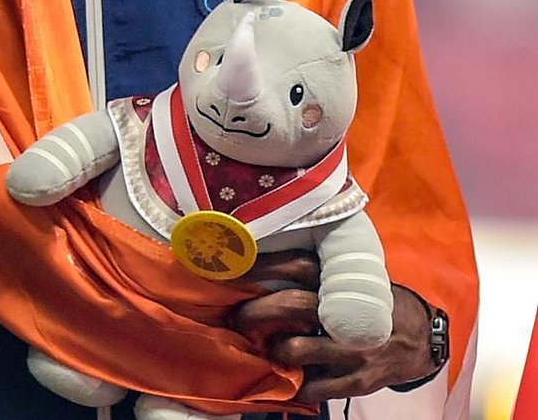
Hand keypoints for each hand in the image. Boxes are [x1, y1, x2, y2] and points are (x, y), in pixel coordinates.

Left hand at [231, 279, 434, 401]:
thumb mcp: (349, 278)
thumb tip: (261, 269)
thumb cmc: (371, 301)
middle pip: (292, 304)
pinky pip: (316, 388)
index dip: (262, 265)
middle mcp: (345, 310)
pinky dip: (296, 387)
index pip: (296, 263)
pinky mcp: (359, 380)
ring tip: (265, 349)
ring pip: (298, 349)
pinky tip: (288, 381)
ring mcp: (352, 347)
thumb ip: (315, 274)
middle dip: (256, 311)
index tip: (232, 269)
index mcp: (339, 279)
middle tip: (236, 317)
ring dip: (273, 350)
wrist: (419, 338)